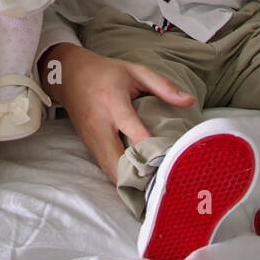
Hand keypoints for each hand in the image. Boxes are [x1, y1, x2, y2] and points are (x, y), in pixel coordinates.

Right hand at [38, 43, 195, 181]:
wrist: (69, 75)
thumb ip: (163, 86)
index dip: (150, 147)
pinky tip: (137, 183)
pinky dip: (120, 177)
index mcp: (113, 103)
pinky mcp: (88, 146)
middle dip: (139, 175)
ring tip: (153, 188)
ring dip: (130, 181)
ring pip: (110, 170)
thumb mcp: (136, 72)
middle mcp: (100, 125)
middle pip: (117, 160)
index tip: (169, 160)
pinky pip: (105, 168)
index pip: (133, 130)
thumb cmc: (107, 73)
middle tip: (163, 184)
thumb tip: (189, 101)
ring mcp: (92, 138)